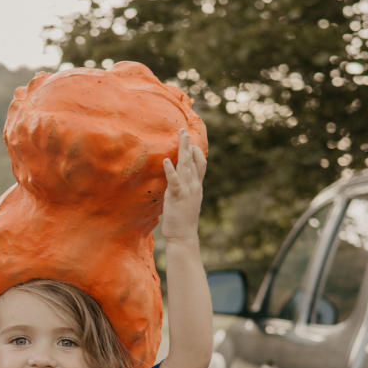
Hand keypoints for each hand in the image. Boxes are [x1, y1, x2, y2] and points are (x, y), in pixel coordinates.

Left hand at [161, 127, 205, 243]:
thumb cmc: (183, 220)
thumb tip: (179, 183)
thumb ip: (185, 189)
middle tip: (184, 130)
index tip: (190, 141)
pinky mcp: (177, 196)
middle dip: (188, 144)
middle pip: (193, 160)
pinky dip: (171, 169)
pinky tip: (167, 160)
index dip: (196, 151)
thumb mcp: (186, 201)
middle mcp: (194, 185)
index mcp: (196, 186)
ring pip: (186, 165)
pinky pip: (174, 180)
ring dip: (183, 150)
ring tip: (180, 136)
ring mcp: (187, 190)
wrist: (183, 236)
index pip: (200, 164)